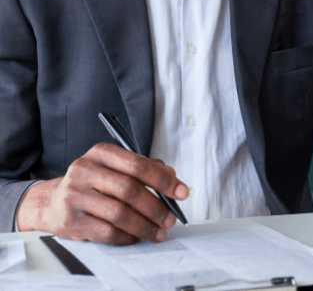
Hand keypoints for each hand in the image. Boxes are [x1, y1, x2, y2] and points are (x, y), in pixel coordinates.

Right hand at [16, 143, 188, 244]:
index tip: (182, 192)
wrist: (52, 201)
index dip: (163, 179)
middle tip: (171, 218)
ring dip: (145, 225)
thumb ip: (145, 168)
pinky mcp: (70, 220)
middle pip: (129, 189)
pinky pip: (106, 232)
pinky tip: (138, 237)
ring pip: (119, 213)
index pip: (138, 164)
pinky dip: (127, 236)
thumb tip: (172, 177)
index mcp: (102, 153)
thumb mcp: (116, 167)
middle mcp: (86, 170)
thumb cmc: (94, 183)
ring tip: (160, 231)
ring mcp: (75, 195)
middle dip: (156, 206)